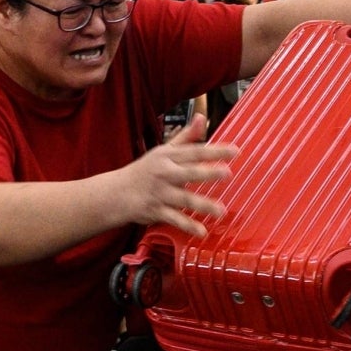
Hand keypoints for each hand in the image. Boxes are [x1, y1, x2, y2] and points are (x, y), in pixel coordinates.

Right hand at [113, 110, 236, 238]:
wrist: (115, 193)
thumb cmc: (145, 170)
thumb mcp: (164, 151)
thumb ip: (186, 137)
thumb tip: (202, 118)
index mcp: (168, 156)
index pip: (195, 152)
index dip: (215, 151)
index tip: (235, 151)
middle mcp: (164, 173)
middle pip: (189, 172)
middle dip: (207, 173)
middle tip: (227, 174)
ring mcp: (160, 193)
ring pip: (183, 199)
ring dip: (203, 204)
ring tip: (221, 211)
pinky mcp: (156, 211)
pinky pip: (174, 219)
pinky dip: (187, 225)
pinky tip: (202, 232)